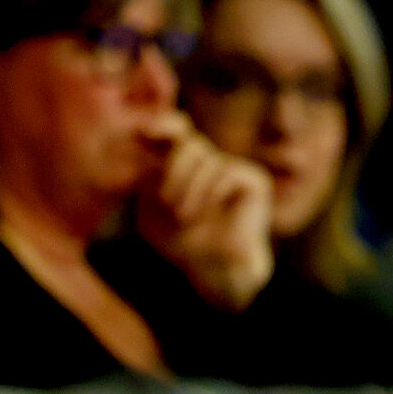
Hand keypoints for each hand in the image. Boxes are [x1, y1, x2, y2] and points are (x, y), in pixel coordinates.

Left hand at [134, 111, 273, 310]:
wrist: (213, 269)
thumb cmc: (180, 242)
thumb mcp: (149, 207)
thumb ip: (144, 177)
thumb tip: (138, 141)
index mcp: (184, 163)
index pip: (176, 127)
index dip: (162, 124)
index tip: (145, 133)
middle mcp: (210, 161)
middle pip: (188, 142)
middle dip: (172, 170)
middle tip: (165, 201)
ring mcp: (234, 168)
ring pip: (206, 158)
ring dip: (189, 188)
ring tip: (183, 215)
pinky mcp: (254, 180)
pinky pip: (228, 171)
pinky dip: (212, 192)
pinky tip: (210, 212)